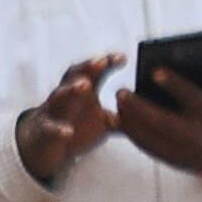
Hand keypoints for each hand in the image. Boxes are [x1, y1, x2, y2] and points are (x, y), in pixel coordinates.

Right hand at [15, 57, 121, 190]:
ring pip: (59, 96)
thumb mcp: (104, 120)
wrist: (45, 144)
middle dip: (87, 67)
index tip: (122, 57)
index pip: (93, 71)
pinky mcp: (45, 130)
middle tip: (101, 61)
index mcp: (82, 90)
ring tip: (84, 85)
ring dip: (71, 89)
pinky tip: (69, 131)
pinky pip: (51, 128)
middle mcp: (66, 95)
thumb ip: (126, 115)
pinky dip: (59, 129)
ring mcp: (53, 111)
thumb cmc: (77, 125)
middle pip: (74, 76)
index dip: (106, 62)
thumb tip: (156, 111)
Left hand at [110, 59, 201, 186]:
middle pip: (163, 122)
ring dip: (130, 121)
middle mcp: (198, 137)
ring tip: (117, 103)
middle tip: (120, 91)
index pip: (193, 99)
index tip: (155, 70)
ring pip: (150, 138)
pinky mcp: (175, 161)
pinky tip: (122, 119)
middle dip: (139, 107)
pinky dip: (133, 135)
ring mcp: (185, 152)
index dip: (174, 84)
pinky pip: (149, 149)